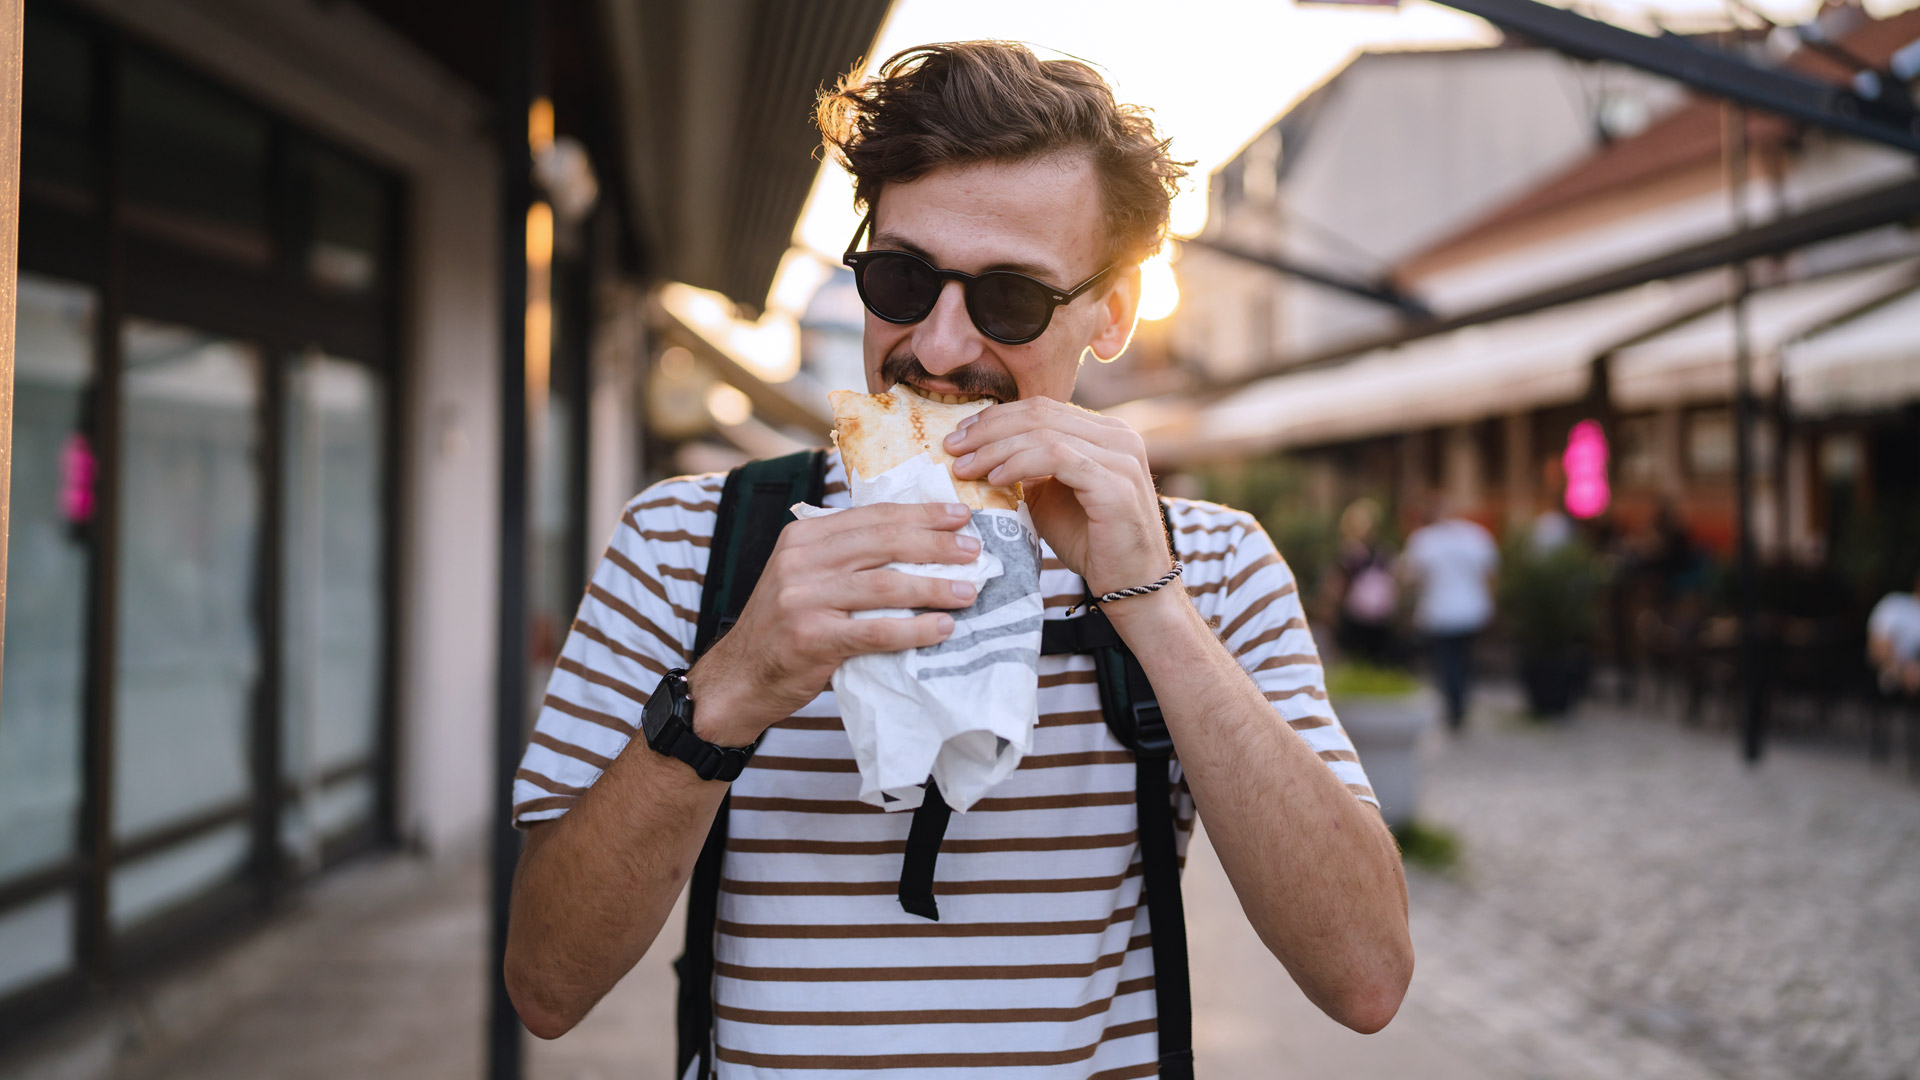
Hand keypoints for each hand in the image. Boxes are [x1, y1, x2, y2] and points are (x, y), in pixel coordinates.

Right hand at [687, 501, 980, 744]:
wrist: (739, 678)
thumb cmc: (784, 627)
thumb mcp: (804, 577)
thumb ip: (845, 558)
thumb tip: (916, 542)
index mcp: (802, 537)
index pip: (871, 516)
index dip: (920, 514)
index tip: (959, 516)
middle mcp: (800, 560)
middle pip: (883, 543)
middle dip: (935, 544)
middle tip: (974, 550)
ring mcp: (802, 598)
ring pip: (884, 584)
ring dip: (933, 586)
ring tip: (968, 591)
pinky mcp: (811, 637)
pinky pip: (875, 630)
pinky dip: (914, 628)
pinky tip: (942, 628)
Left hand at [945, 397, 1170, 598]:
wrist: (1131, 585)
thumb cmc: (1090, 543)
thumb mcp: (1050, 497)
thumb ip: (1025, 470)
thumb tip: (977, 454)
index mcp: (1105, 433)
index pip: (1042, 408)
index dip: (996, 417)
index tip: (960, 436)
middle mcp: (1118, 436)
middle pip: (1040, 413)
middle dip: (988, 429)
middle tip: (952, 447)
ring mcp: (1121, 457)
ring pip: (1044, 433)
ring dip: (996, 448)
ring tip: (965, 467)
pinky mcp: (1115, 482)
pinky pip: (1057, 458)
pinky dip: (1020, 464)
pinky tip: (995, 479)